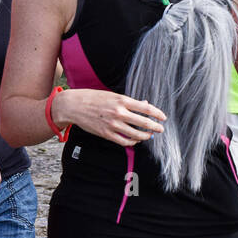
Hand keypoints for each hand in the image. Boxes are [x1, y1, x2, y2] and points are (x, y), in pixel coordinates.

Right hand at [51, 88, 165, 146]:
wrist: (75, 106)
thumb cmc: (94, 98)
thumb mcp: (112, 95)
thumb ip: (128, 101)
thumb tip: (144, 104)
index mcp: (122, 100)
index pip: (145, 108)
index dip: (157, 113)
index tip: (163, 117)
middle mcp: (119, 112)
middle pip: (143, 122)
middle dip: (155, 127)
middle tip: (160, 129)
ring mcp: (113, 124)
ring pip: (135, 134)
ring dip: (145, 136)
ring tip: (149, 135)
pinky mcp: (107, 134)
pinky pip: (124, 141)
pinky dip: (132, 142)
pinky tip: (136, 140)